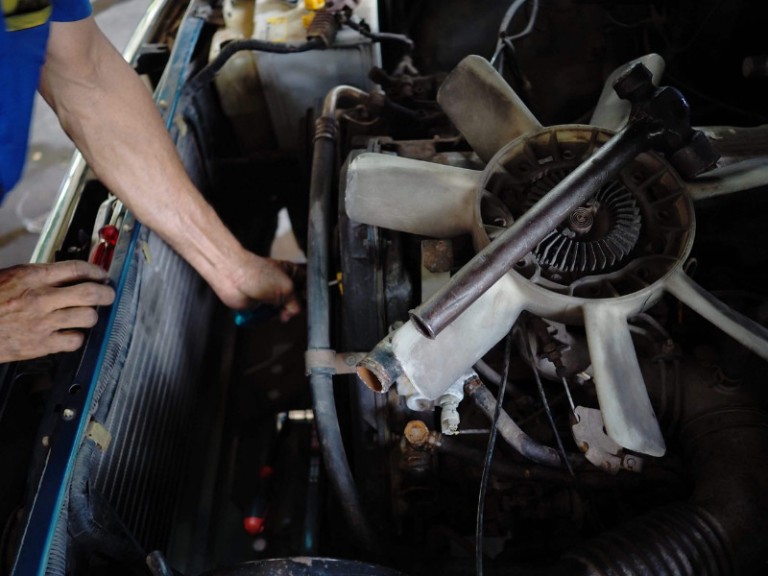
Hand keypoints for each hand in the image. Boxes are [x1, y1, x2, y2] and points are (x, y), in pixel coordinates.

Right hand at [0, 261, 115, 362]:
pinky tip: (71, 333)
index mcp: (32, 277)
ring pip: (88, 317)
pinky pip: (75, 340)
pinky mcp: (41, 344)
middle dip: (106, 293)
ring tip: (87, 314)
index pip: (76, 269)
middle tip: (108, 294)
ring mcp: (42, 323)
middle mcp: (41, 298)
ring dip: (92, 315)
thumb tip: (67, 274)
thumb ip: (39, 275)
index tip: (102, 275)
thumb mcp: (10, 277)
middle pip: (90, 293)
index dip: (96, 271)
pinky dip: (77, 337)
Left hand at [215, 254, 303, 321]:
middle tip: (289, 308)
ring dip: (281, 313)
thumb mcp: (287, 288)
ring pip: (284, 310)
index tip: (307, 303)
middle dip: (294, 308)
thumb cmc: (257, 274)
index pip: (308, 286)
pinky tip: (267, 313)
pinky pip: (270, 316)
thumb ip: (297, 303)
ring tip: (276, 309)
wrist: (233, 278)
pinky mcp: (261, 305)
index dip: (309, 296)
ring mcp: (272, 295)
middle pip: (297, 301)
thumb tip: (295, 313)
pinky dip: (269, 317)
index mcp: (292, 273)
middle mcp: (283, 283)